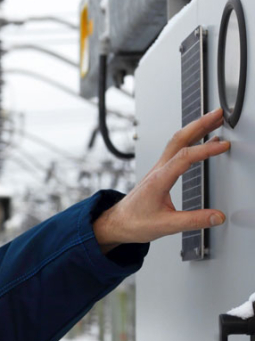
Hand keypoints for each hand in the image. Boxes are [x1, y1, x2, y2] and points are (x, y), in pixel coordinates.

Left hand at [93, 108, 229, 252]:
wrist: (117, 222)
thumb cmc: (135, 222)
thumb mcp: (166, 226)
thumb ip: (193, 221)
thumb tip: (217, 216)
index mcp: (158, 180)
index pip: (184, 157)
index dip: (205, 149)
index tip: (223, 145)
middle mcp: (158, 170)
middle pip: (179, 140)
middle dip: (199, 124)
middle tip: (218, 114)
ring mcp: (157, 169)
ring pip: (176, 142)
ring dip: (195, 129)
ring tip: (214, 120)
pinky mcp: (159, 172)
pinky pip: (176, 150)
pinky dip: (190, 140)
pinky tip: (202, 141)